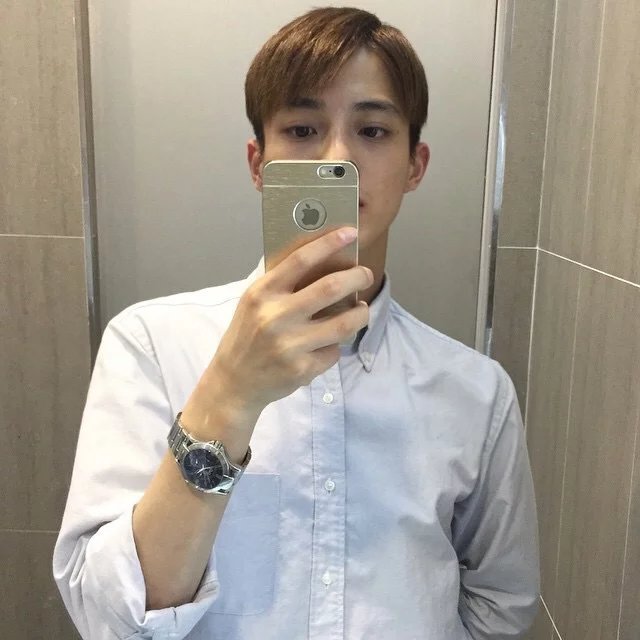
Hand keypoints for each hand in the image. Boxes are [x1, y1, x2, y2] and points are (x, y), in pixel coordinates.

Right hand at [185, 227, 371, 431]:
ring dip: (360, 314)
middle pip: (331, 288)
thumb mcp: (254, 302)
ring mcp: (290, 345)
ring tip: (360, 309)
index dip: (330, 243)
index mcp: (262, 293)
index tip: (351, 232)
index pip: (301, 259)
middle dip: (357, 277)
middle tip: (365, 275)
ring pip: (344, 323)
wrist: (234, 382)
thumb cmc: (248, 335)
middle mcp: (275, 317)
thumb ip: (282, 284)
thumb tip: (325, 259)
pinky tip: (329, 343)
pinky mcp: (302, 369)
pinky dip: (336, 345)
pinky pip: (334, 351)